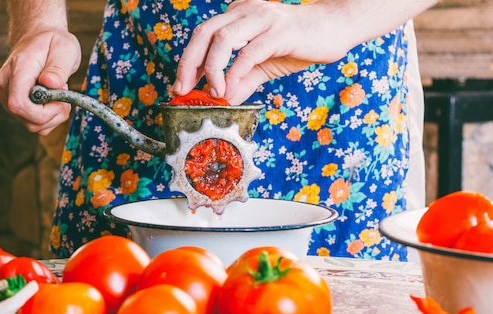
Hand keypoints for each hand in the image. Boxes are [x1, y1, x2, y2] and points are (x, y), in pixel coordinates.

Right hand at [0, 30, 81, 134]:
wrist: (38, 38)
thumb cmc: (52, 43)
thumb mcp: (64, 48)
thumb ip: (58, 68)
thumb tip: (50, 83)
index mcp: (17, 70)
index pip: (19, 103)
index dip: (42, 112)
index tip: (59, 101)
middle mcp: (6, 85)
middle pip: (28, 119)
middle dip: (53, 115)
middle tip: (63, 95)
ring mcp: (7, 97)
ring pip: (32, 125)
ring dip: (53, 117)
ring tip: (58, 94)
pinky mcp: (13, 105)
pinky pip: (33, 124)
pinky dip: (49, 119)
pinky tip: (52, 101)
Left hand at [171, 0, 349, 104]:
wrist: (333, 29)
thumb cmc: (297, 44)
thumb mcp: (262, 66)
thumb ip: (241, 82)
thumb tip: (223, 101)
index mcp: (237, 16)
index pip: (202, 36)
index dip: (186, 62)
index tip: (179, 87)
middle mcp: (245, 12)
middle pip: (204, 33)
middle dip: (189, 64)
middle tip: (183, 90)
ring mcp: (262, 19)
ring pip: (223, 39)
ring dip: (212, 69)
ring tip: (213, 92)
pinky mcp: (279, 31)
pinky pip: (250, 51)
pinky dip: (236, 72)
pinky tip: (232, 88)